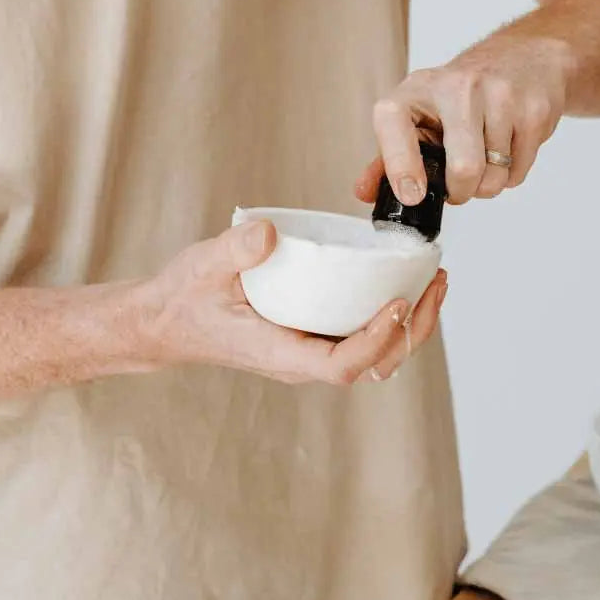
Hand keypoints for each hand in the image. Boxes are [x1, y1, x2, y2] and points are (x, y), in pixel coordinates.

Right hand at [137, 220, 448, 384]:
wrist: (165, 321)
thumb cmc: (184, 298)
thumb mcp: (203, 267)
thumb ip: (234, 251)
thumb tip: (268, 233)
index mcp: (280, 353)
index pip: (342, 366)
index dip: (376, 340)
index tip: (396, 302)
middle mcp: (300, 362)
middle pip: (373, 365)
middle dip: (411, 329)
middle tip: (435, 283)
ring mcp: (306, 353)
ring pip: (373, 357)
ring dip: (407, 326)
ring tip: (431, 283)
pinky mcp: (308, 338)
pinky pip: (358, 337)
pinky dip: (387, 317)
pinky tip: (399, 284)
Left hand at [355, 35, 571, 207]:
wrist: (523, 56)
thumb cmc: (463, 93)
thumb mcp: (420, 113)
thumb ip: (390, 155)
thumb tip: (364, 192)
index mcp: (416, 90)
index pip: (394, 125)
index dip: (401, 166)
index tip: (412, 195)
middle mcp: (455, 87)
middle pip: (462, 169)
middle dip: (462, 192)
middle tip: (460, 184)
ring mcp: (499, 95)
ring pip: (494, 176)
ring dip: (489, 184)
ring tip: (485, 158)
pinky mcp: (533, 109)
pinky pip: (519, 170)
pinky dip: (512, 173)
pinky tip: (507, 145)